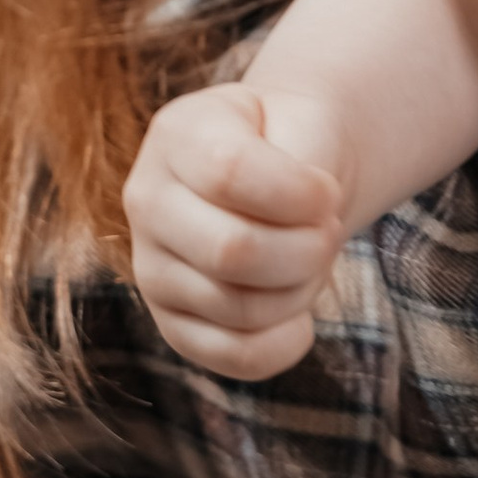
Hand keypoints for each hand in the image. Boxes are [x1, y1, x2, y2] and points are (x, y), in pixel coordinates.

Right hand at [122, 84, 346, 380]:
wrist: (282, 167)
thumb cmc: (294, 141)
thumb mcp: (304, 120)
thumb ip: (306, 160)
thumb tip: (309, 226)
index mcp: (177, 135)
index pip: (231, 173)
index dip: (300, 193)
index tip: (328, 192)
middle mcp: (147, 200)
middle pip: (231, 251)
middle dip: (309, 249)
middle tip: (330, 231)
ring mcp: (151, 268)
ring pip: (239, 308)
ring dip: (303, 290)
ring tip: (312, 260)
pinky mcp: (172, 323)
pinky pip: (234, 356)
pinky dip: (284, 344)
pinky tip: (300, 317)